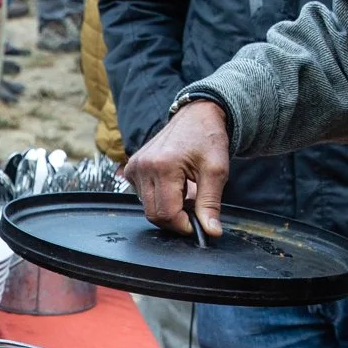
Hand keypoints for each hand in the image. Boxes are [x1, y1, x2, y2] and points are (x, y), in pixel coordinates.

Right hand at [123, 100, 230, 234]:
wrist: (196, 116)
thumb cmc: (207, 138)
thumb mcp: (217, 171)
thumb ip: (211, 203)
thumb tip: (211, 231)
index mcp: (163, 166)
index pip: (167, 213)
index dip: (183, 225)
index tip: (198, 224)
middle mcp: (143, 166)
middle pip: (154, 214)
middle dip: (176, 219)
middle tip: (195, 208)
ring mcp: (134, 167)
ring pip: (147, 208)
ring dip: (168, 209)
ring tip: (186, 194)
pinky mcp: (131, 168)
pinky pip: (142, 196)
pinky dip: (159, 198)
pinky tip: (173, 187)